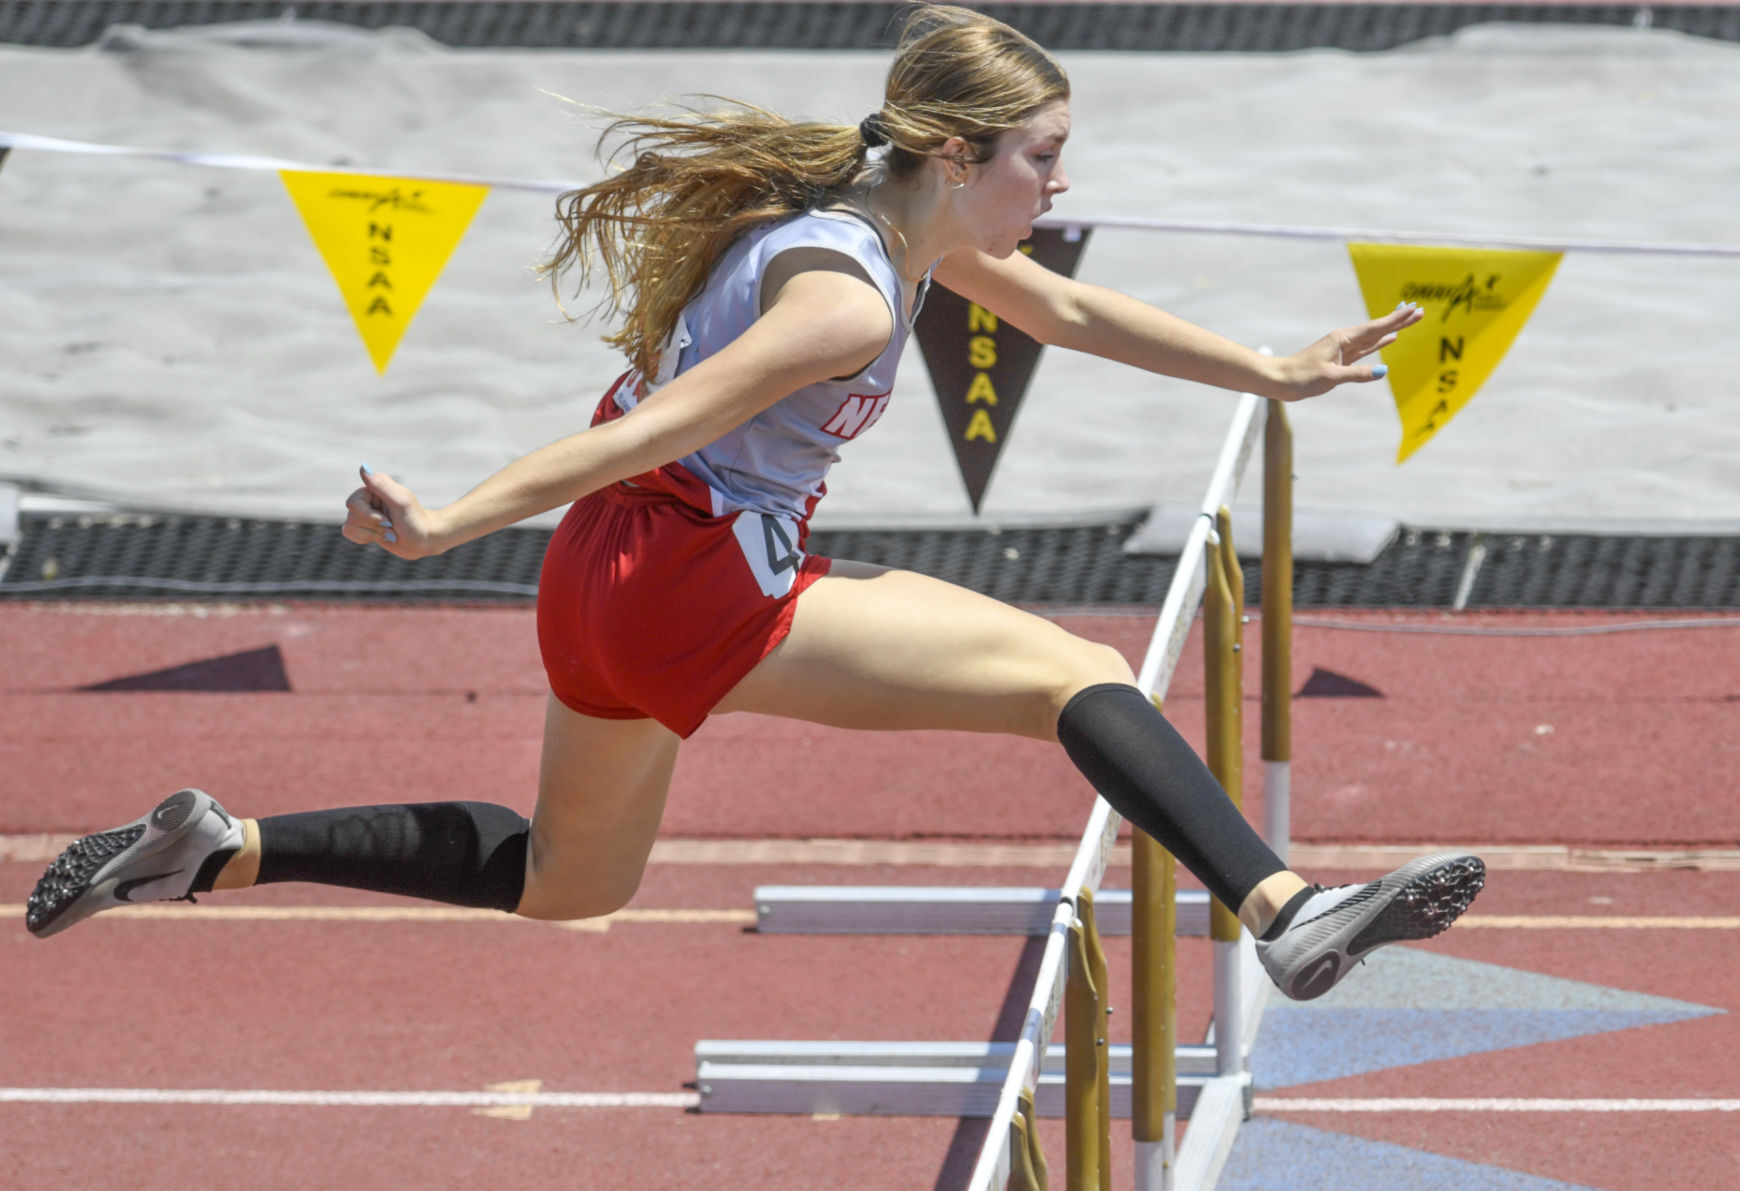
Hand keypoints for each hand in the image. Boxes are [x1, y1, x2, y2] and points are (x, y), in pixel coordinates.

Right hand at [341, 465, 442, 558]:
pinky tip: (381, 536)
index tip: (388, 521)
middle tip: (392, 527)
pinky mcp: (364, 525)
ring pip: (349, 525)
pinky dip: (365, 538)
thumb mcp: (401, 502)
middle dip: (374, 527)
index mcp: (374, 486)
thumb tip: (363, 467)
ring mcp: (365, 511)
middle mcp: (367, 497)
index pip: (353, 503)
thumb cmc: (416, 520)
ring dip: (373, 534)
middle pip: (352, 516)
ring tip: (390, 532)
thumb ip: (381, 485)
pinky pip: (349, 532)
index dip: (369, 516)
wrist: (425, 540)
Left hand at [1270, 302, 1422, 401]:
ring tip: (1409, 321)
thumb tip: (1384, 371)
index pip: (1375, 328)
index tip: (1413, 309)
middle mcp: (1344, 340)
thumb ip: (1357, 374)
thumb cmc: (1301, 377)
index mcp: (1342, 339)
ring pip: (1373, 337)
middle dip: (1399, 320)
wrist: (1280, 381)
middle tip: (1420, 311)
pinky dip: (1379, 342)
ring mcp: (1343, 349)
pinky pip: (1366, 348)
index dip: (1396, 320)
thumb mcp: (1330, 377)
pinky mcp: (1341, 359)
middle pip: (1377, 328)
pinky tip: (1389, 339)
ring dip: (1392, 329)